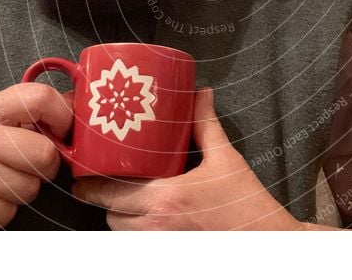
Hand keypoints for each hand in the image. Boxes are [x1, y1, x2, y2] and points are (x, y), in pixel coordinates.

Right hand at [0, 83, 72, 229]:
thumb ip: (32, 112)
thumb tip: (79, 103)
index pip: (40, 98)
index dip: (64, 116)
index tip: (65, 131)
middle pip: (44, 154)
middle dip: (46, 165)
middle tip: (31, 164)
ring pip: (31, 188)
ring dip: (25, 188)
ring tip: (2, 180)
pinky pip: (11, 211)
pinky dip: (6, 209)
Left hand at [72, 87, 299, 229]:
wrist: (268, 241)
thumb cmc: (246, 204)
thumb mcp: (226, 159)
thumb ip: (206, 125)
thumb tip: (200, 94)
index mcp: (166, 199)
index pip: (110, 195)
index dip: (90, 186)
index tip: (83, 175)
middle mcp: (158, 227)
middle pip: (110, 217)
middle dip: (105, 200)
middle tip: (107, 181)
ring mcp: (163, 246)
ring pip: (122, 234)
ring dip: (120, 218)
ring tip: (127, 198)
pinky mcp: (170, 257)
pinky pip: (139, 245)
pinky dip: (137, 233)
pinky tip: (147, 219)